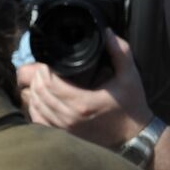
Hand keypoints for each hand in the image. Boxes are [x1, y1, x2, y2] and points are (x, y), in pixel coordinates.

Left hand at [17, 30, 152, 148]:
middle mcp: (69, 118)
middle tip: (43, 68)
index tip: (48, 61)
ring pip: (35, 106)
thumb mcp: (130, 76)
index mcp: (83, 103)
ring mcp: (64, 129)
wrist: (134, 137)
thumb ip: (120, 52)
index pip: (50, 83)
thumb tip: (107, 32)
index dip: (44, 69)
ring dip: (34, 90)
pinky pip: (37, 120)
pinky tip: (40, 98)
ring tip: (42, 80)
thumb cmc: (132, 106)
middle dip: (38, 77)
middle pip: (39, 93)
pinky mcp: (62, 136)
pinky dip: (35, 107)